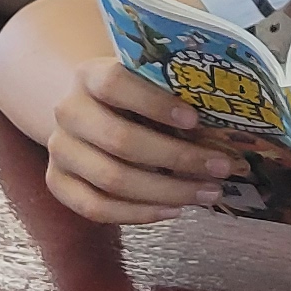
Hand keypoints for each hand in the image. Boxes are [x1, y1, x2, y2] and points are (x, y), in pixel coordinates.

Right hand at [44, 59, 245, 224]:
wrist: (86, 110)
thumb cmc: (133, 96)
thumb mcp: (148, 81)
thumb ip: (175, 90)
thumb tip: (232, 116)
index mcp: (89, 76)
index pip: (115, 84)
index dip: (155, 103)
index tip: (196, 119)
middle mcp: (68, 111)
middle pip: (119, 140)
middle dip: (178, 157)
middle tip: (222, 167)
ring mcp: (59, 149)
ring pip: (111, 179)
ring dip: (167, 191)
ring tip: (209, 193)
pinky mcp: (58, 181)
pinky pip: (95, 207)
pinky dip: (137, 214)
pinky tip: (173, 210)